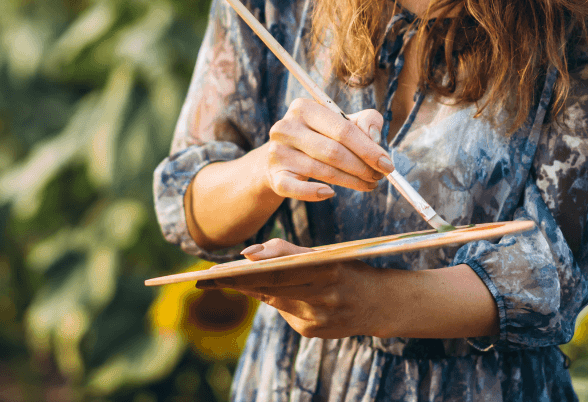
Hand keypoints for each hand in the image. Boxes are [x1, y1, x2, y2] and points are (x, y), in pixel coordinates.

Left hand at [197, 238, 384, 338]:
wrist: (379, 304)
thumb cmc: (345, 269)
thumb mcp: (323, 254)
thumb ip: (288, 253)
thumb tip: (249, 255)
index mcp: (325, 268)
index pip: (278, 265)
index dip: (247, 265)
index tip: (221, 266)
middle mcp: (321, 295)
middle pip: (269, 286)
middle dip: (238, 280)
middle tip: (208, 277)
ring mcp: (317, 318)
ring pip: (273, 300)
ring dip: (250, 288)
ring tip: (224, 280)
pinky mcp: (312, 333)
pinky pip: (284, 313)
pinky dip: (275, 300)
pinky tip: (265, 292)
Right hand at [265, 101, 393, 200]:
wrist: (284, 155)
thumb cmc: (320, 136)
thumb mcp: (342, 122)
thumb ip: (365, 122)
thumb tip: (374, 136)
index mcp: (303, 107)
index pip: (342, 129)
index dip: (369, 149)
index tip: (387, 164)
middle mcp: (286, 127)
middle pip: (332, 151)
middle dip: (362, 167)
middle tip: (379, 177)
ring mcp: (277, 152)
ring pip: (320, 170)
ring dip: (350, 181)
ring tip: (368, 184)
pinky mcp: (274, 175)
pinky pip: (295, 189)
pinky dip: (315, 193)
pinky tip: (331, 193)